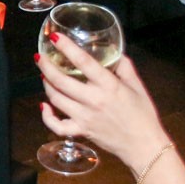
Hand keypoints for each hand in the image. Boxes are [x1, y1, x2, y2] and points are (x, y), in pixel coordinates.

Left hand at [38, 33, 170, 171]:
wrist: (144, 146)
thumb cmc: (143, 115)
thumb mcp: (137, 86)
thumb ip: (124, 67)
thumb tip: (114, 53)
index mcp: (109, 86)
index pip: (84, 62)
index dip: (67, 47)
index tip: (55, 37)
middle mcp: (94, 100)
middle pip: (61, 81)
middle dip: (46, 66)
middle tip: (40, 57)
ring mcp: (85, 117)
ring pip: (56, 99)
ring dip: (46, 84)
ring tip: (44, 75)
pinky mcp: (81, 131)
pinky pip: (57, 126)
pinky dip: (47, 116)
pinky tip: (44, 106)